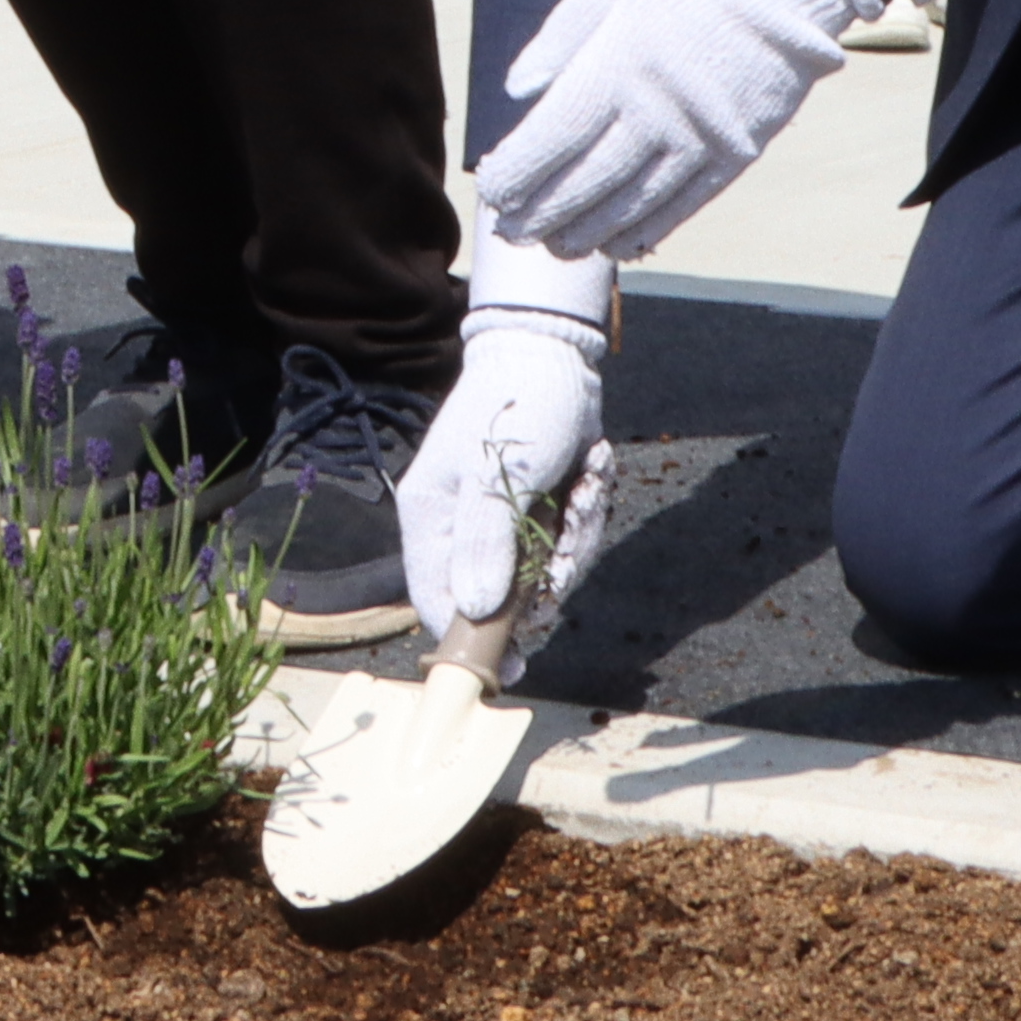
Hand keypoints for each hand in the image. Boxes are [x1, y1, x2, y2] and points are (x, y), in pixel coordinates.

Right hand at [403, 309, 613, 655]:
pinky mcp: (536, 512)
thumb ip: (485, 542)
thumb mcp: (501, 473)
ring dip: (574, 538)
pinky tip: (589, 475)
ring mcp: (500, 521)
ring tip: (583, 487)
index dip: (471, 639)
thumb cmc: (517, 406)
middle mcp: (460, 527)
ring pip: (541, 573)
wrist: (553, 355)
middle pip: (500, 597)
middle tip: (569, 542)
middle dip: (547, 575)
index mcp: (431, 518)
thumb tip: (475, 608)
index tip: (514, 665)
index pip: (437, 601)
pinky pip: (564, 546)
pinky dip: (585, 517)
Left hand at [478, 0, 881, 262]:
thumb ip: (564, 32)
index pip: (555, 136)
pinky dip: (650, 227)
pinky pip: (687, 202)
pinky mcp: (741, 147)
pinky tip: (623, 244)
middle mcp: (658, 110)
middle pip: (588, 180)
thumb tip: (517, 88)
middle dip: (543, 213)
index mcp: (620, 61)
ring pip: (634, 201)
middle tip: (512, 233)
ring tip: (557, 247)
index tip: (493, 189)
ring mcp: (703, 135)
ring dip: (589, 231)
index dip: (520, 172)